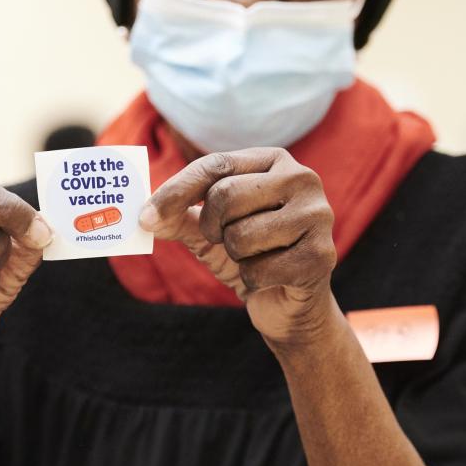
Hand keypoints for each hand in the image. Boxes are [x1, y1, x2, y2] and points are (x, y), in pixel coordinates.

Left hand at [140, 148, 341, 347]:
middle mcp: (302, 179)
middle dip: (213, 228)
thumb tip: (144, 217)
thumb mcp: (209, 230)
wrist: (289, 304)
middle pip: (226, 196)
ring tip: (256, 257)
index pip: (216, 165)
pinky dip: (253, 280)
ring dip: (236, 257)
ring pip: (241, 236)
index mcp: (274, 161)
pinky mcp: (322, 256)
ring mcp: (318, 216)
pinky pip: (259, 270)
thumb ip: (178, 216)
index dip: (176, 190)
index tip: (145, 216)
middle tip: (225, 241)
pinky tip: (272, 277)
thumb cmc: (250, 254)